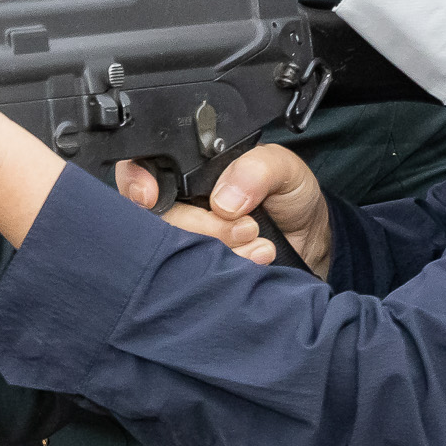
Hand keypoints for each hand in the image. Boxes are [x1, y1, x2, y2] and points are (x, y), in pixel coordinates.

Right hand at [114, 145, 330, 273]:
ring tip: (256, 239)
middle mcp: (178, 203)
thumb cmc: (289, 197)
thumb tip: (223, 200)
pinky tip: (256, 258)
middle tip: (245, 224)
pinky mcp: (195, 271)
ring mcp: (184, 240)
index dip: (136, 182)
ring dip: (217, 246)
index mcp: (187, 169)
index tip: (150, 195)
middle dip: (199, 224)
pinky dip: (228, 268)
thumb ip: (256, 169)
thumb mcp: (282, 168)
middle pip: (155, 216)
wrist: (309, 243)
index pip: (140, 170)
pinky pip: (191, 277)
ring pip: (172, 248)